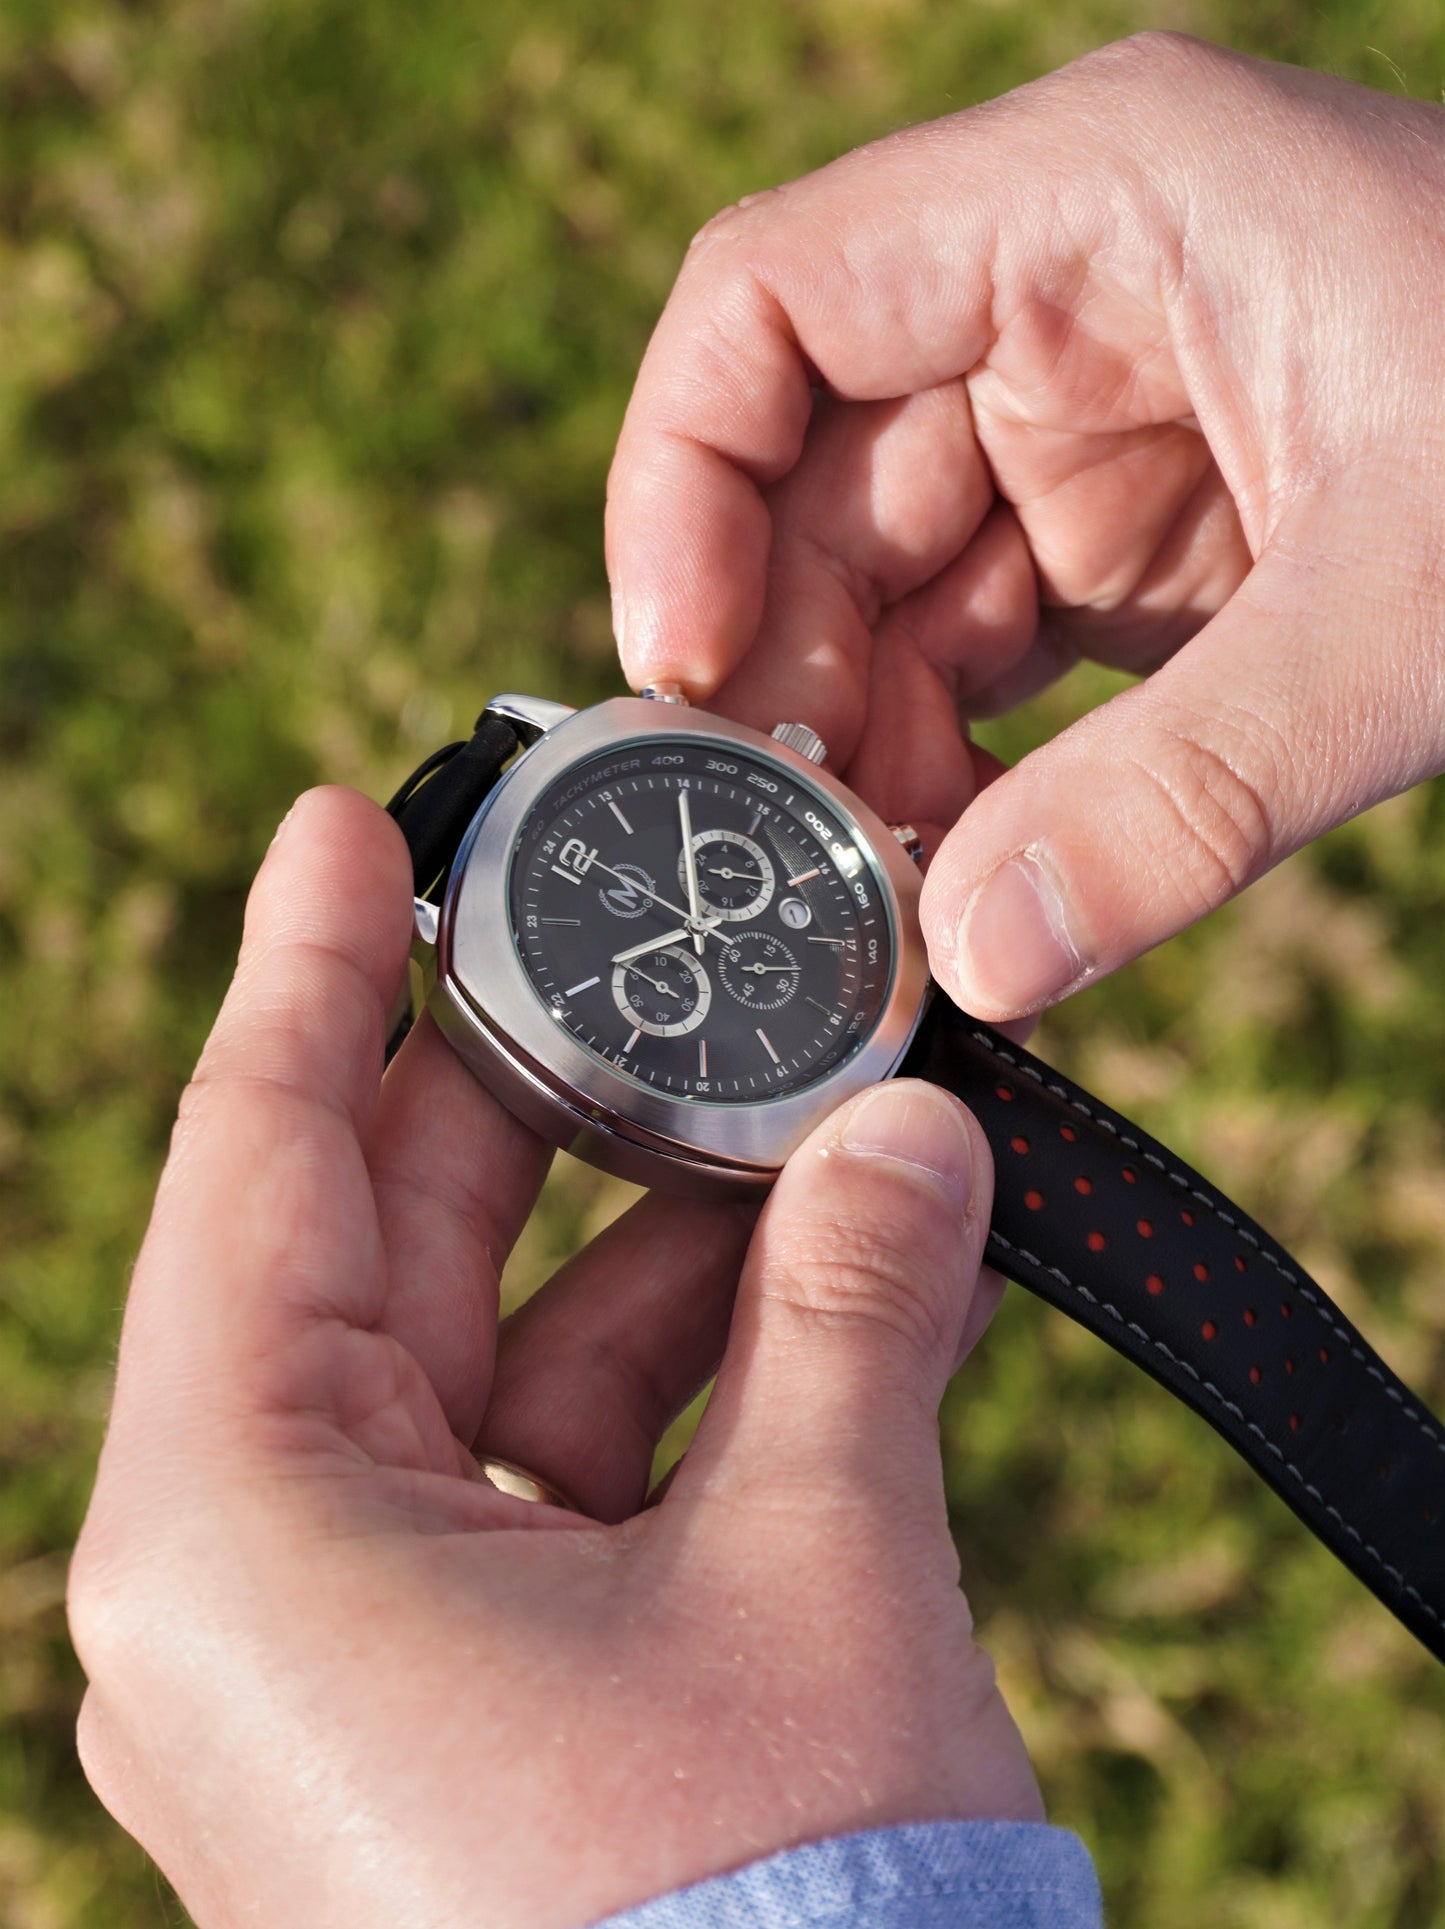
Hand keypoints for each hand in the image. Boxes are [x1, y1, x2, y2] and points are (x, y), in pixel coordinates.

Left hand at [69, 788, 1035, 1928]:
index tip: (337, 823)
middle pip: (369, 1245)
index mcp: (236, 1534)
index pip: (249, 1169)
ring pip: (471, 1351)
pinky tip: (781, 1263)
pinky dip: (652, 1360)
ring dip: (626, 1230)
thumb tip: (917, 1131)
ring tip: (765, 1103)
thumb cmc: (760, 1927)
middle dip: (505, 1088)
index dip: (300, 971)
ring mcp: (350, 1647)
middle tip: (599, 936)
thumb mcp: (812, 1566)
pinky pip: (533, 1460)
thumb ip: (855, 1309)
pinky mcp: (453, 1694)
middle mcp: (251, 1583)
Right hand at [605, 35, 1444, 1018]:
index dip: (682, 482)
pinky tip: (967, 860)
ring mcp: (1097, 418)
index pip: (772, 300)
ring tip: (895, 888)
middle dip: (794, 672)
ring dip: (874, 740)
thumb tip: (977, 962)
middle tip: (805, 854)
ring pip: (891, 582)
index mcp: (1095, 204)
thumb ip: (1186, 796)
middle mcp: (1062, 292)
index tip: (685, 671)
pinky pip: (985, 644)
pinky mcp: (1139, 530)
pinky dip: (960, 758)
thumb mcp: (1412, 613)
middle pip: (813, 475)